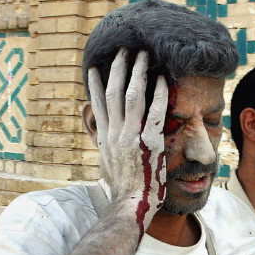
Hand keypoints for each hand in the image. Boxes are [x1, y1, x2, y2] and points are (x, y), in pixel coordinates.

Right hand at [87, 48, 168, 230]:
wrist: (130, 205)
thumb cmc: (124, 189)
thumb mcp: (108, 165)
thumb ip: (107, 148)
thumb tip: (104, 139)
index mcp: (105, 137)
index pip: (98, 103)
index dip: (95, 83)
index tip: (93, 67)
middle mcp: (115, 132)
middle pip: (114, 91)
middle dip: (118, 68)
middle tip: (123, 50)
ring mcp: (131, 135)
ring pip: (132, 95)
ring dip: (138, 72)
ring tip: (143, 55)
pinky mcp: (149, 141)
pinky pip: (154, 111)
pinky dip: (158, 93)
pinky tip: (161, 78)